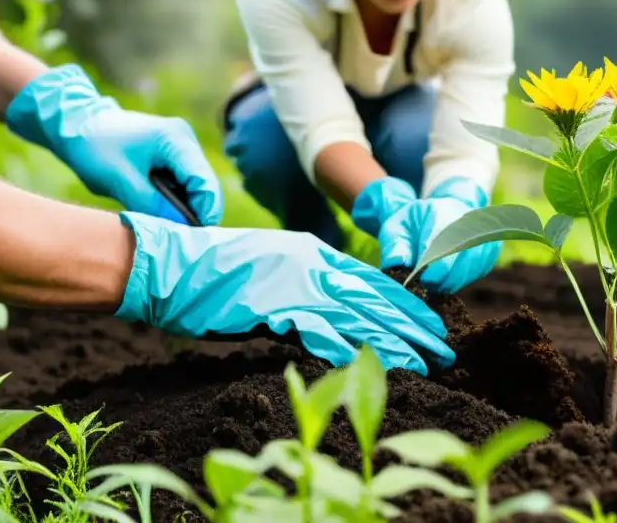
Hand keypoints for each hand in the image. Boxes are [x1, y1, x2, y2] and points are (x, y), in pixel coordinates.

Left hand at [5, 64, 222, 224]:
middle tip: (181, 238)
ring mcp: (181, 145)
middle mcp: (185, 139)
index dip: (205, 211)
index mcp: (176, 140)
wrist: (76, 124)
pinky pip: (185, 181)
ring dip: (187, 205)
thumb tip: (181, 229)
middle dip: (198, 211)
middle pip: (206, 184)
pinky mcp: (173, 152)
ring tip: (170, 226)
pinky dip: (178, 198)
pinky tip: (164, 211)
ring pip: (197, 184)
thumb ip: (153, 205)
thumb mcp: (121, 181)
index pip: (204, 181)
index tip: (193, 238)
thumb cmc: (94, 148)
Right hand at [115, 212, 455, 373]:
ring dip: (394, 342)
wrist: (171, 264)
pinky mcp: (273, 305)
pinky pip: (317, 329)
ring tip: (426, 363)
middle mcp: (312, 264)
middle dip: (413, 325)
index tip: (430, 322)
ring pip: (357, 315)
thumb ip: (306, 280)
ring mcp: (294, 283)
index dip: (404, 303)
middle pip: (374, 298)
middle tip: (445, 348)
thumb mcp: (273, 265)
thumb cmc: (216, 270)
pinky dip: (345, 347)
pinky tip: (371, 364)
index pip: (371, 280)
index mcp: (314, 253)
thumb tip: (332, 308)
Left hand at [352, 176, 500, 293]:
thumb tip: (398, 262)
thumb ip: (394, 244)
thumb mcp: (397, 226)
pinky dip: (462, 280)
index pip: (440, 241)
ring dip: (452, 281)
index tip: (422, 278)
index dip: (431, 264)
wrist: (445, 211)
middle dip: (442, 276)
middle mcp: (466, 222)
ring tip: (435, 282)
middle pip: (460, 255)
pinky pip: (477, 272)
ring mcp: (480, 235)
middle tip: (427, 284)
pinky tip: (448, 278)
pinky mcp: (489, 249)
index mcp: (440, 212)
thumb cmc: (417, 223)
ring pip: (471, 267)